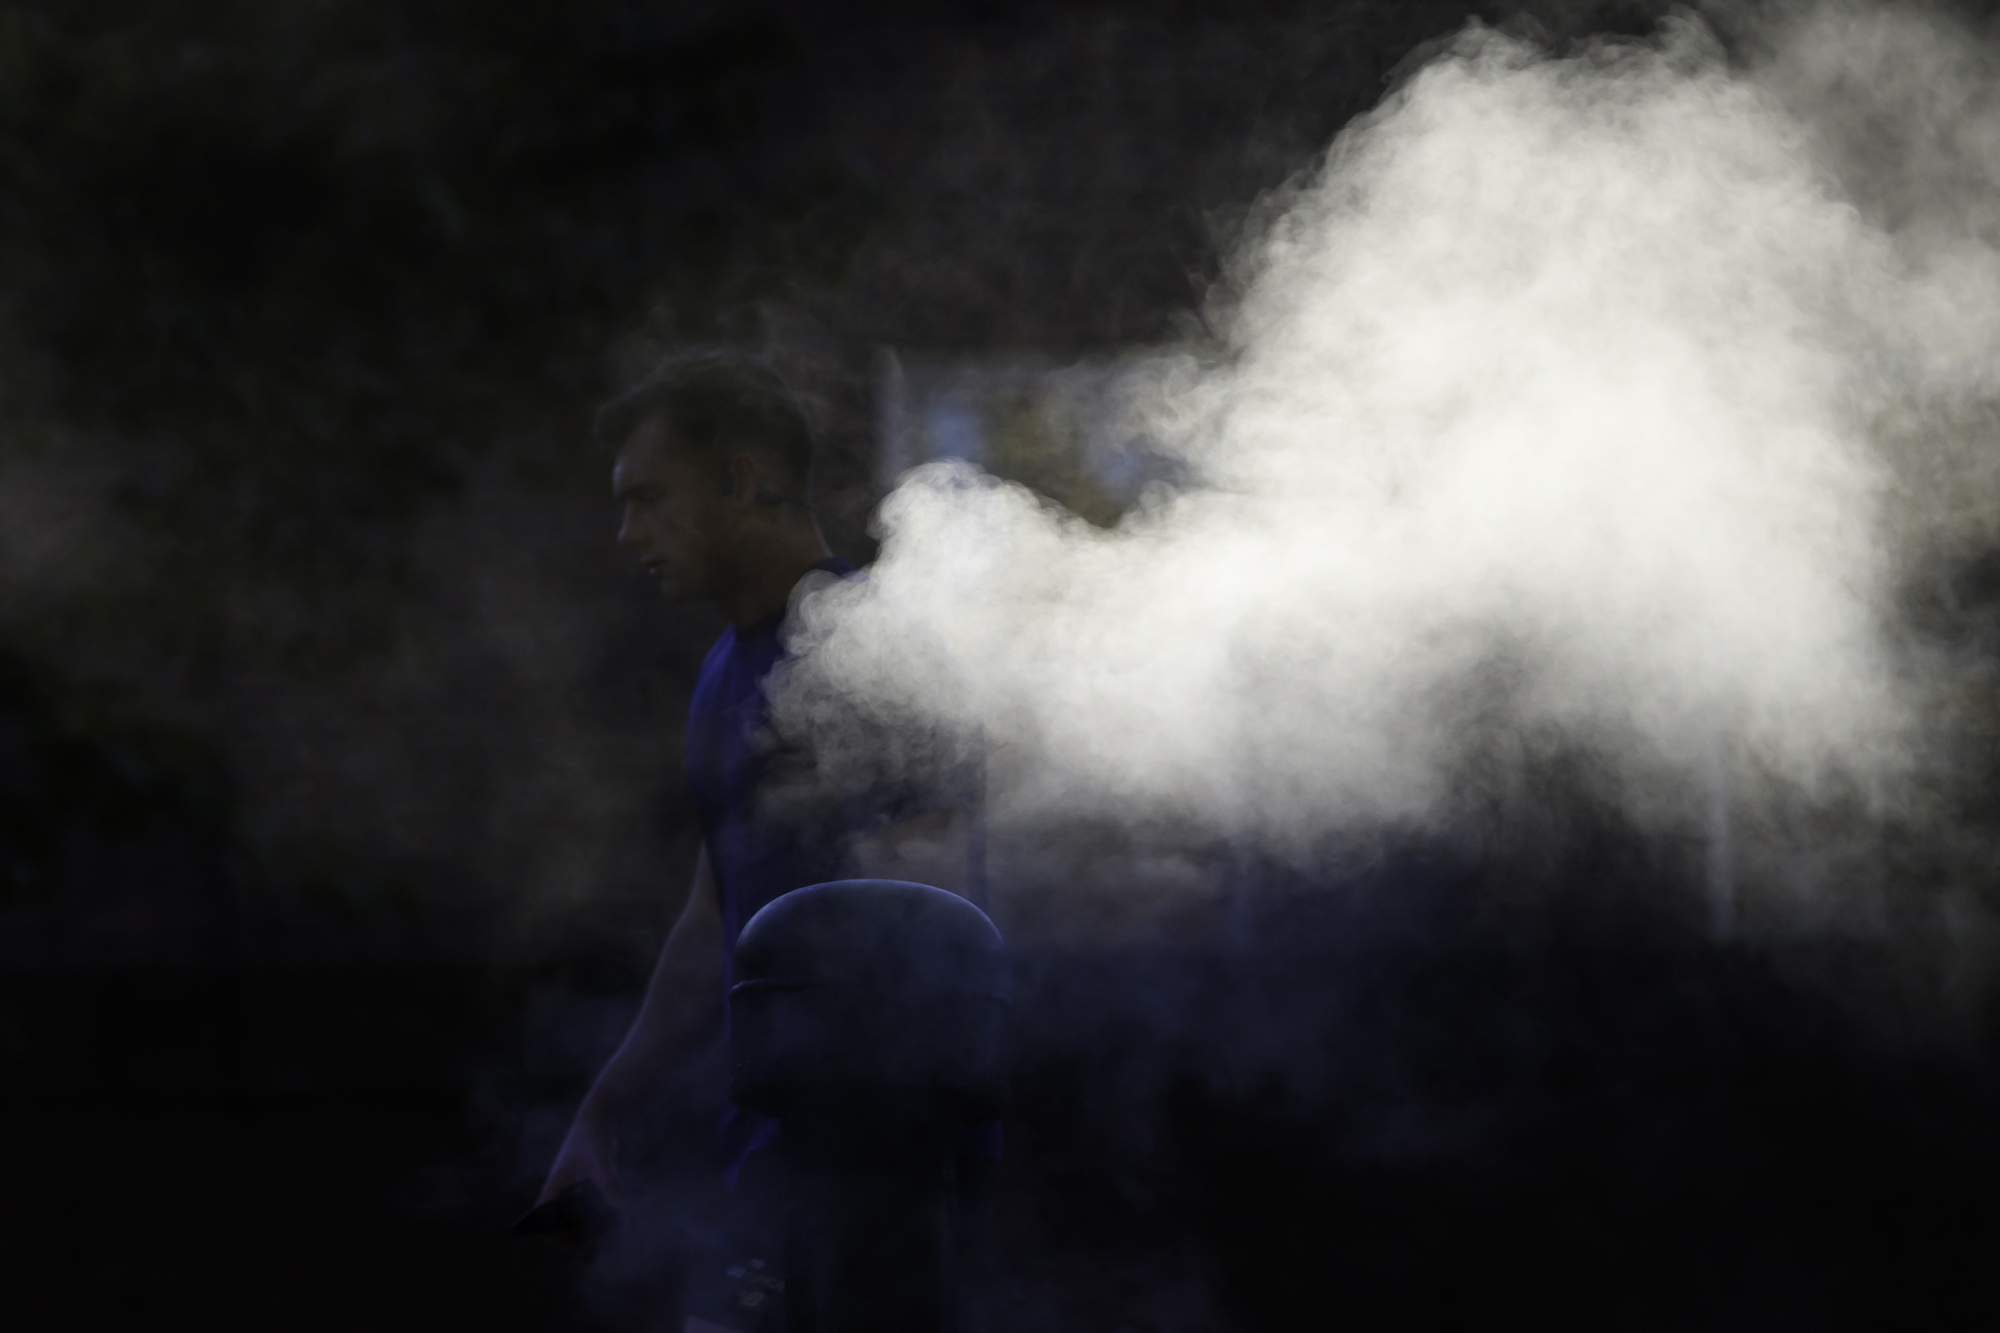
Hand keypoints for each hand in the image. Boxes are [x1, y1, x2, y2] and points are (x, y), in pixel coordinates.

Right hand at [523, 1095, 623, 1254]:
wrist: (600, 1117)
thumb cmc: (593, 1137)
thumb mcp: (600, 1162)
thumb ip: (608, 1184)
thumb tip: (619, 1211)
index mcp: (554, 1185)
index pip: (541, 1217)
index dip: (549, 1234)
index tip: (567, 1243)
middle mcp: (561, 1189)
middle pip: (559, 1222)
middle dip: (571, 1238)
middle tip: (589, 1251)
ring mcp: (573, 1187)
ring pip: (573, 1216)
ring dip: (584, 1230)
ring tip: (601, 1243)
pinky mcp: (587, 1184)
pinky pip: (586, 1207)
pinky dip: (595, 1218)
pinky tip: (612, 1225)